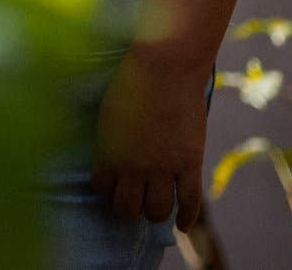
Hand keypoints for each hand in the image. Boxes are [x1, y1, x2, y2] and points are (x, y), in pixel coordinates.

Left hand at [91, 46, 209, 231]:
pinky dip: (185, 217)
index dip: (106, 191)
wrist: (165, 66)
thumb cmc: (132, 81)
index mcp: (108, 153)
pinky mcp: (189, 163)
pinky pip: (189, 202)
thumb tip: (112, 157)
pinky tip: (181, 224)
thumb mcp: (109, 113)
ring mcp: (163, 168)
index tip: (111, 189)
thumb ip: (110, 141)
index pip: (102, 189)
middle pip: (128, 208)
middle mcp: (134, 167)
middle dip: (128, 208)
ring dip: (154, 212)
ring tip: (154, 207)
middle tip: (132, 203)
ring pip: (157, 210)